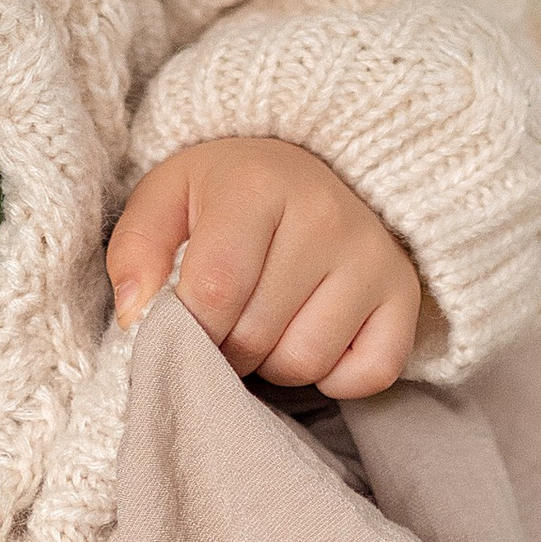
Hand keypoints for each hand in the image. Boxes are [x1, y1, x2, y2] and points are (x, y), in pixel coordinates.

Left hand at [107, 135, 422, 398]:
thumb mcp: (165, 200)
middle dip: (225, 347)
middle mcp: (324, 213)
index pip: (214, 292)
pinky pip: (369, 374)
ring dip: (273, 362)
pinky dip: (335, 376)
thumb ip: (136, 253)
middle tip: (222, 322)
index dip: (188, 331)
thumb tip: (137, 318)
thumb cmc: (223, 193)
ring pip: (306, 361)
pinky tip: (312, 335)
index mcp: (257, 184)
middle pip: (257, 334)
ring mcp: (371, 253)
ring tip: (264, 323)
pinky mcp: (404, 292)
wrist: (304, 164)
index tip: (179, 328)